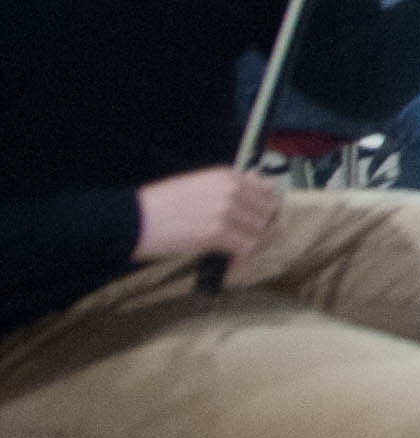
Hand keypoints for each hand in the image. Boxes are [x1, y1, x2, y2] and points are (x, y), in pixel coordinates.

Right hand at [137, 167, 281, 262]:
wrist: (134, 218)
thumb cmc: (160, 203)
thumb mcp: (198, 183)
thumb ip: (227, 187)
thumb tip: (256, 188)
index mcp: (226, 176)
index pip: (267, 190)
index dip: (264, 207)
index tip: (255, 217)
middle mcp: (230, 190)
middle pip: (266, 212)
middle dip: (255, 226)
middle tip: (240, 236)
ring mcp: (225, 211)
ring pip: (258, 231)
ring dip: (246, 241)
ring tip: (230, 247)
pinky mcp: (217, 233)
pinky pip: (245, 248)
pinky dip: (238, 257)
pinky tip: (228, 261)